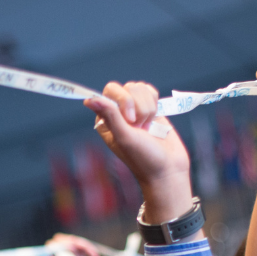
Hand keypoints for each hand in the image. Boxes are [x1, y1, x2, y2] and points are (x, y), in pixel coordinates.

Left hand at [42, 234, 102, 255]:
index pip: (52, 246)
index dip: (63, 244)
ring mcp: (64, 254)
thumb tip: (68, 248)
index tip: (74, 248)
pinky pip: (80, 245)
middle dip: (75, 243)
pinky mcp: (73, 253)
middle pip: (62, 240)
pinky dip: (88, 249)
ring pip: (72, 241)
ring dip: (84, 246)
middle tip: (86, 249)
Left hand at [85, 81, 191, 221]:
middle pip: (128, 88)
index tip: (131, 121)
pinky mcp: (150, 108)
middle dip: (139, 106)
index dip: (124, 101)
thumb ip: (110, 115)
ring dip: (148, 108)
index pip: (110, 91)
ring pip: (141, 88)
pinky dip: (156, 104)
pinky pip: (151, 91)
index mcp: (105, 119)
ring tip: (147, 127)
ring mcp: (134, 109)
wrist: (168, 168)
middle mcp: (118, 112)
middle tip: (140, 127)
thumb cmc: (143, 158)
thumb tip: (88, 99)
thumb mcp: (124, 137)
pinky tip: (155, 120)